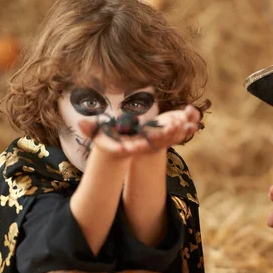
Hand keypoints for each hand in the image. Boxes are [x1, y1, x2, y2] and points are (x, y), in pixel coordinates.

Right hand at [78, 105, 200, 156]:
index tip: (156, 134)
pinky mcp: (158, 141)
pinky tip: (191, 123)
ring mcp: (150, 144)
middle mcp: (141, 145)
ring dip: (175, 133)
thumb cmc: (105, 139)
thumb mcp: (97, 135)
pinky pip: (171, 136)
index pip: (134, 145)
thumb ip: (90, 129)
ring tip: (186, 124)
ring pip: (165, 140)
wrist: (117, 149)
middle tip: (175, 127)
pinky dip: (179, 130)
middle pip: (153, 142)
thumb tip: (81, 123)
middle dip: (164, 136)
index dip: (142, 142)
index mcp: (128, 145)